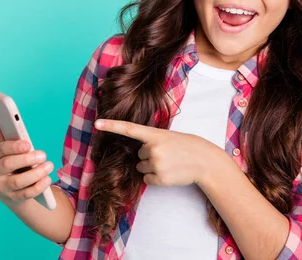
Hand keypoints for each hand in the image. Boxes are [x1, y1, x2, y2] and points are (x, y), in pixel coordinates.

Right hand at [0, 106, 54, 206]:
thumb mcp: (7, 146)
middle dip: (27, 159)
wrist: (11, 188)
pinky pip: (26, 194)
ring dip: (35, 173)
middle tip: (43, 154)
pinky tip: (48, 179)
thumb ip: (1, 129)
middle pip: (8, 165)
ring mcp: (2, 187)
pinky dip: (38, 186)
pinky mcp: (13, 198)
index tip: (27, 143)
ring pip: (18, 181)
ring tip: (49, 165)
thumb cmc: (11, 161)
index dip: (13, 147)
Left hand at [94, 118, 220, 186]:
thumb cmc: (186, 146)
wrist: (205, 161)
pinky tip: (169, 173)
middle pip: (138, 154)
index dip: (111, 126)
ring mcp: (156, 164)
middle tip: (167, 154)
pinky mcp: (160, 178)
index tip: (96, 123)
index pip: (129, 129)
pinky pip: (147, 179)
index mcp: (155, 134)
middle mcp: (153, 148)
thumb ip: (152, 141)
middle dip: (149, 155)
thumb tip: (139, 155)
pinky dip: (156, 177)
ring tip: (170, 163)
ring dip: (152, 166)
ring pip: (141, 167)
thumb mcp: (169, 137)